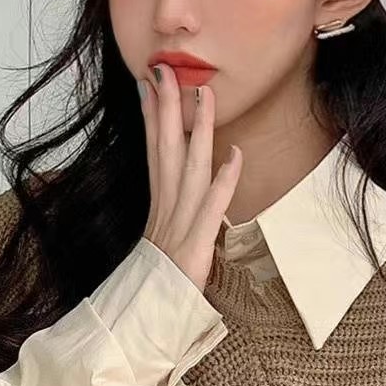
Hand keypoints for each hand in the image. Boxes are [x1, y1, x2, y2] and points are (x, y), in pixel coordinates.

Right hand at [139, 63, 241, 291]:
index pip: (153, 147)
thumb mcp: (158, 227)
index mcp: (158, 199)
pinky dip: (224, 181)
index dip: (152, 112)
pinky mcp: (196, 244)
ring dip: (198, 129)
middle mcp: (166, 204)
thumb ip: (165, 196)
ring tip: (205, 96)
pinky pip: (212, 208)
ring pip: (190, 166)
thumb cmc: (160, 271)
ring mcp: (180, 222)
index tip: (150, 80)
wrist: (148, 315)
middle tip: (165, 69)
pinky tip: (237, 155)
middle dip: (167, 106)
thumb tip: (167, 165)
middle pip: (165, 147)